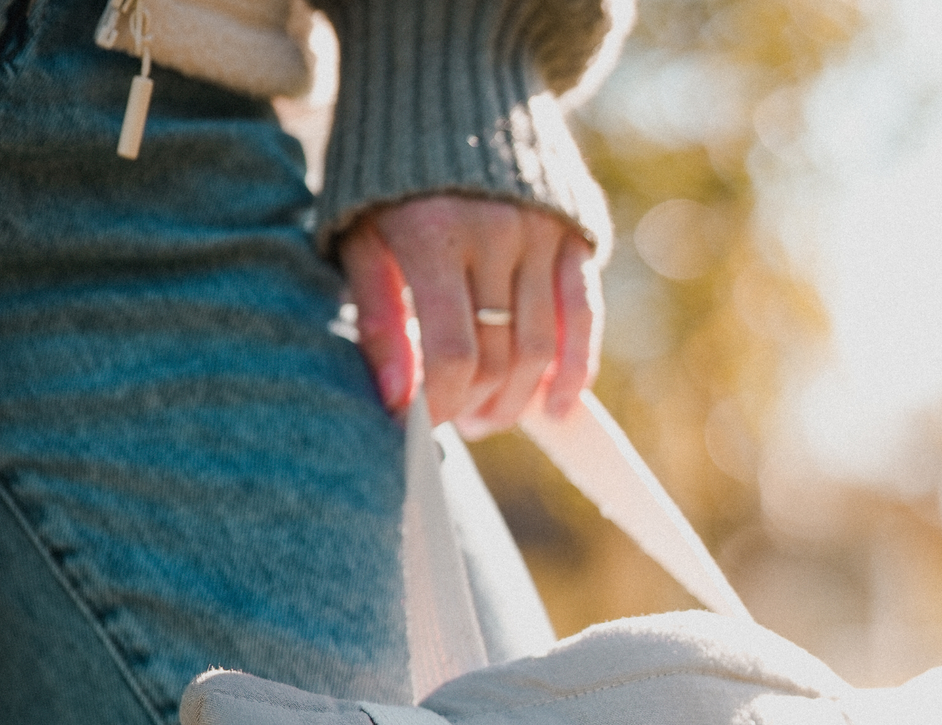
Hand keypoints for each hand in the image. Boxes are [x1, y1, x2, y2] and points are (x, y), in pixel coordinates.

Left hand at [341, 195, 602, 436]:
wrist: (450, 80)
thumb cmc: (386, 174)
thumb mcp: (357, 236)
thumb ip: (378, 318)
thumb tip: (397, 401)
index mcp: (432, 236)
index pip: (452, 354)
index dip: (442, 405)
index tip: (425, 427)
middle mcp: (495, 233)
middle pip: (499, 357)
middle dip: (477, 407)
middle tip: (458, 424)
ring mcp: (542, 232)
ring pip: (540, 349)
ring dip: (517, 399)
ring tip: (490, 416)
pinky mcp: (575, 232)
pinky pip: (584, 317)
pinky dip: (575, 370)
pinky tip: (556, 406)